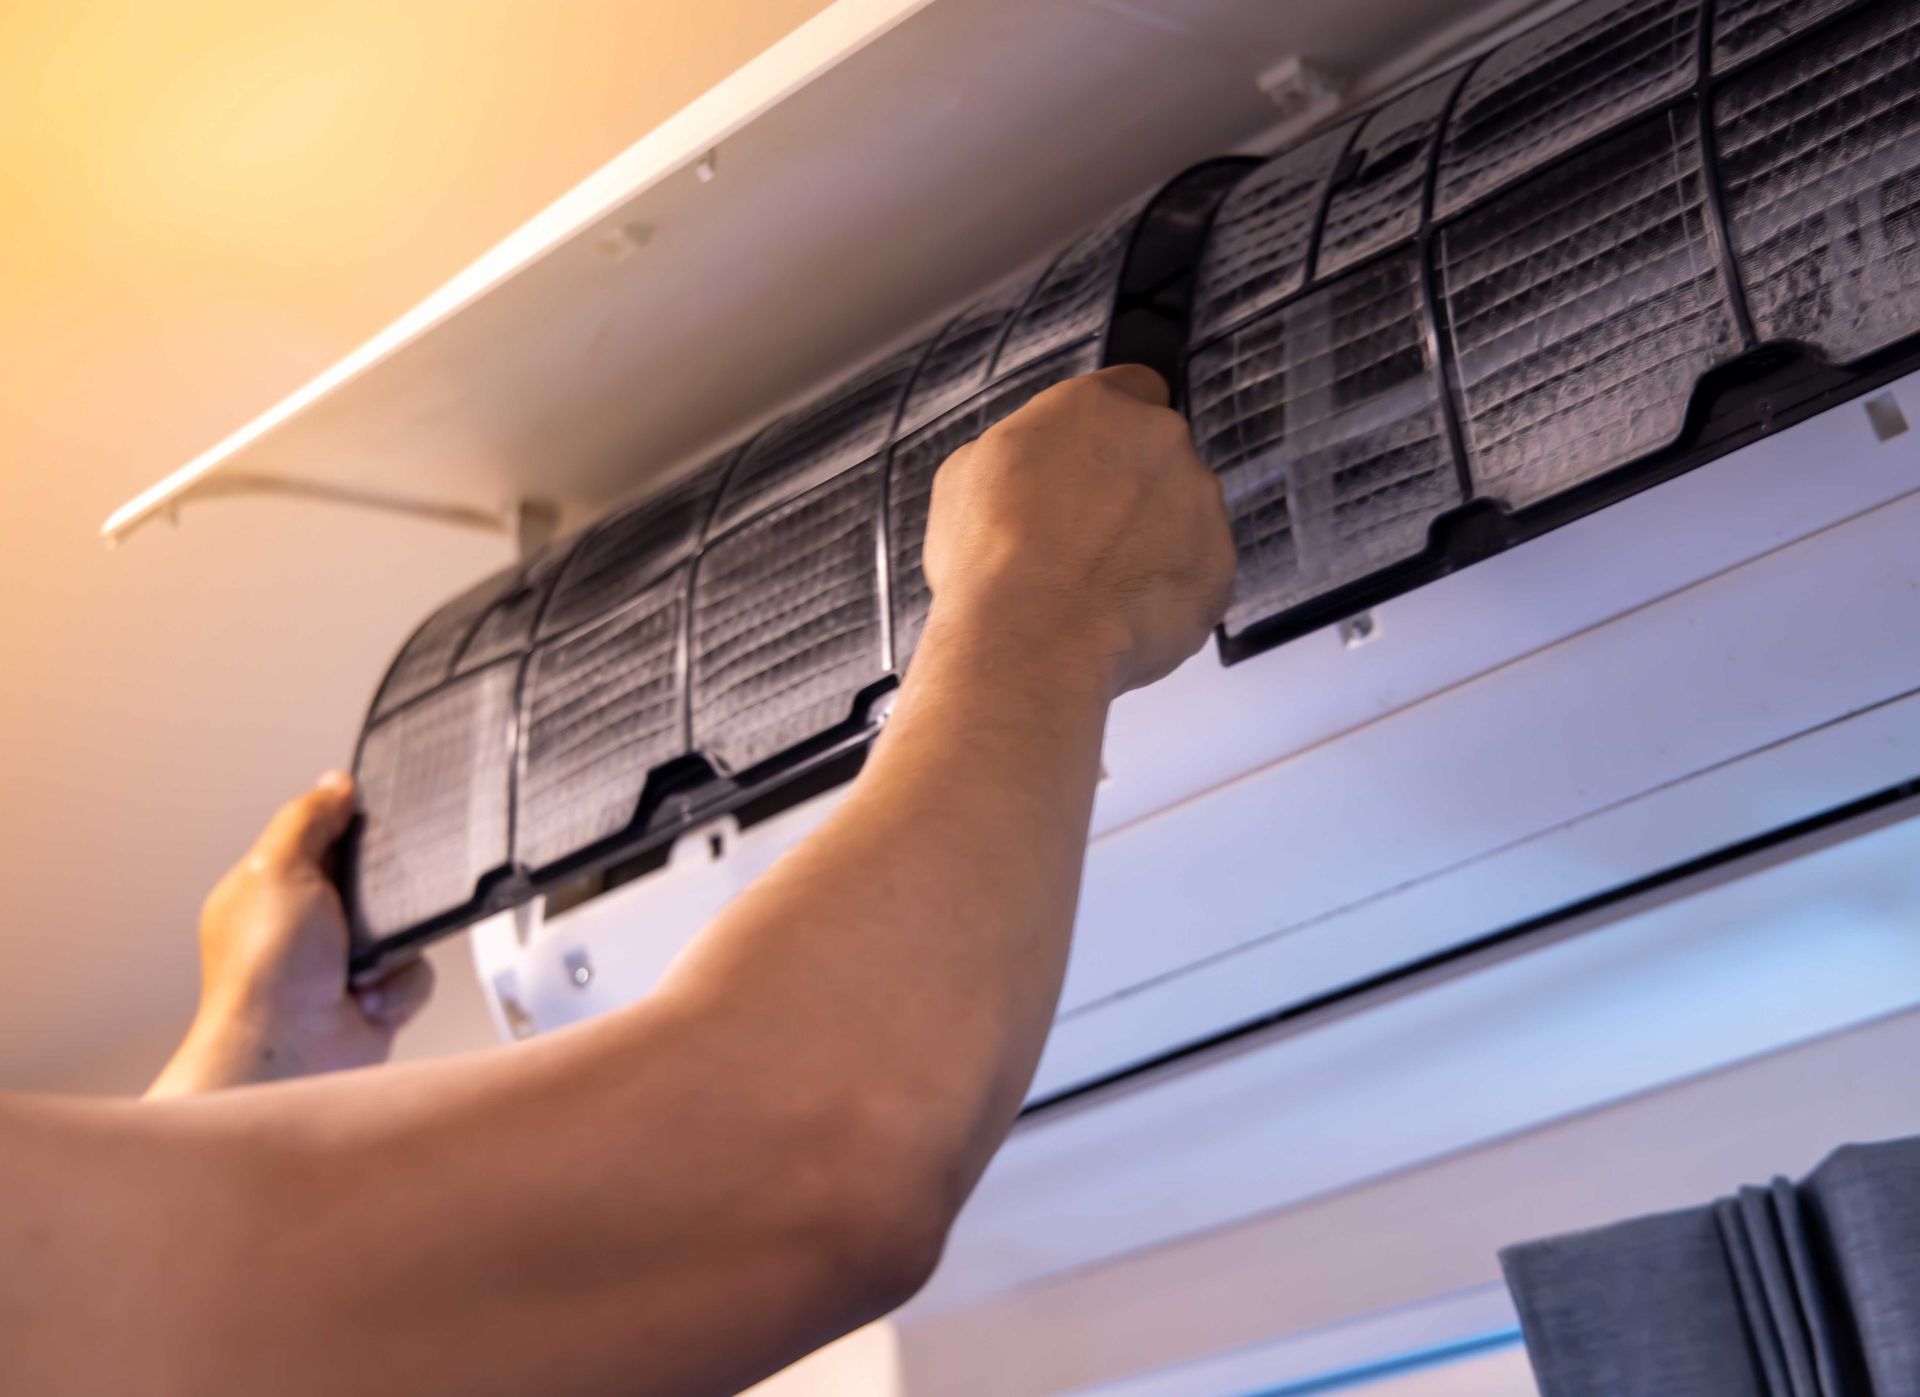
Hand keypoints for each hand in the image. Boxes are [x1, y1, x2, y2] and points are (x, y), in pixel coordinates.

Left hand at [146, 772, 433, 1097]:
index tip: (371, 825)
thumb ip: (308, 819)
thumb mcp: (278, 868)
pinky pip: (414, 972)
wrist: (288, 1052)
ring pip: (401, 929)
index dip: (349, 828)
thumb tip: (334, 784)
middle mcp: (304, 927)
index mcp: (269, 889)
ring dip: (391, 949)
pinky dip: (399, 986)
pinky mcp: (373, 997)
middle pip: (370, 883)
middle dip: (380, 898)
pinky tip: (369, 998)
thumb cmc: (265, 973)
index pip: (320, 837)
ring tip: (363, 966)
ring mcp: (339, 964)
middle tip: (370, 906)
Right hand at [922, 365, 1236, 694]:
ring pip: (1183, 513)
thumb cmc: (990, 559)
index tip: (1095, 457)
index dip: (1110, 427)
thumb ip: (1021, 451)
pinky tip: (1121, 612)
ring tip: (1097, 584)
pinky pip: (1197, 571)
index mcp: (1098, 406)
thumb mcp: (965, 475)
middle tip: (1083, 535)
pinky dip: (1168, 590)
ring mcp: (1201, 504)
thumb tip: (1030, 468)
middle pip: (1158, 454)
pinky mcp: (1220, 568)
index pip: (1133, 386)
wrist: (1032, 639)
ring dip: (1152, 538)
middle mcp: (1162, 441)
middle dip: (1130, 486)